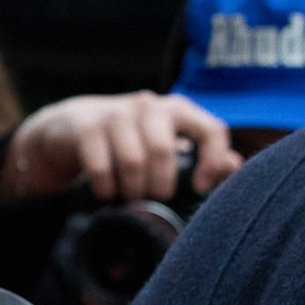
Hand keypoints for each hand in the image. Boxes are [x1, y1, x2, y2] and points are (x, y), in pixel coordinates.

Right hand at [0, 91, 240, 206]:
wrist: (70, 128)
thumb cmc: (129, 141)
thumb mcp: (167, 145)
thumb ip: (203, 156)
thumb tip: (234, 165)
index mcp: (178, 110)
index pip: (212, 129)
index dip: (213, 162)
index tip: (201, 188)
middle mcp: (150, 105)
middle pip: (165, 152)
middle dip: (159, 186)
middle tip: (152, 199)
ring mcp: (116, 113)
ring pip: (134, 162)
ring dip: (132, 190)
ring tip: (128, 196)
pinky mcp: (87, 127)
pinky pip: (102, 167)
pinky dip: (106, 188)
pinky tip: (105, 191)